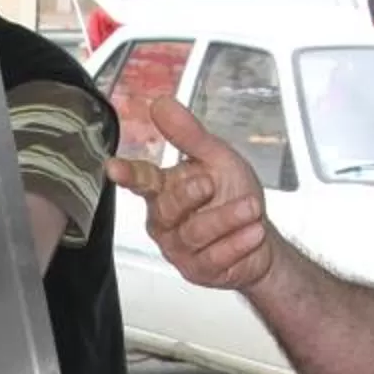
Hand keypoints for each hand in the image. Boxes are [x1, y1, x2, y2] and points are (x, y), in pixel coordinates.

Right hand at [105, 97, 274, 291]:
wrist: (260, 238)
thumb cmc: (232, 194)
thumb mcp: (216, 157)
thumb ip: (188, 134)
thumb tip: (161, 104)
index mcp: (163, 189)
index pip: (142, 179)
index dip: (128, 174)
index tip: (113, 167)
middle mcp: (164, 221)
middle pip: (167, 208)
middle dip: (190, 194)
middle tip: (212, 182)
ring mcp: (178, 249)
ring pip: (194, 234)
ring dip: (227, 218)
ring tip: (252, 207)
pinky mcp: (197, 270)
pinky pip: (213, 257)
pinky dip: (238, 243)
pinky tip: (253, 232)